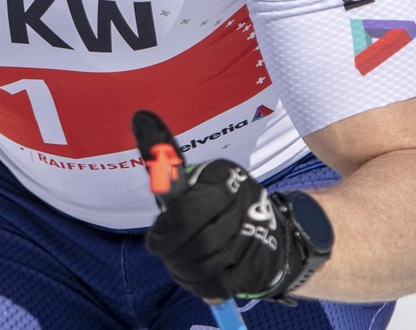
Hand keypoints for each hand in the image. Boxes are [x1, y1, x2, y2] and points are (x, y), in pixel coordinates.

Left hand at [133, 109, 329, 303]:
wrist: (271, 233)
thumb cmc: (216, 207)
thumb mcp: (195, 184)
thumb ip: (171, 178)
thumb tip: (144, 130)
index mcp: (223, 175)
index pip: (188, 211)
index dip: (168, 231)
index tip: (156, 241)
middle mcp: (244, 201)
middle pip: (199, 243)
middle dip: (175, 254)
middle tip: (166, 254)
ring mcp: (256, 234)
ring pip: (207, 266)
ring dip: (185, 270)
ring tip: (181, 263)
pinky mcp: (259, 264)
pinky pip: (219, 284)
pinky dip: (202, 285)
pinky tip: (199, 275)